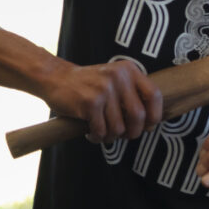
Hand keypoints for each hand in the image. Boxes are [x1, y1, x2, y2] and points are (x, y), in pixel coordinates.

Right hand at [43, 58, 162, 143]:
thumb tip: (150, 122)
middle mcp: (119, 77)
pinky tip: (91, 133)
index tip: (148, 125)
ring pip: (118, 127)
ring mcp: (104, 89)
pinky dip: (97, 137)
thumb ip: (132, 92)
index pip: (154, 95)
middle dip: (133, 132)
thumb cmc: (88, 84)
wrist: (54, 77)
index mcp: (129, 70)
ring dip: (111, 137)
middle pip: (138, 116)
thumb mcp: (114, 78)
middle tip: (124, 135)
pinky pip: (101, 130)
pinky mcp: (90, 102)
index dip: (154, 115)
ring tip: (104, 133)